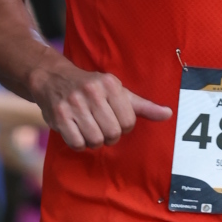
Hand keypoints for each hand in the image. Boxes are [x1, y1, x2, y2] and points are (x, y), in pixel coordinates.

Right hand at [33, 54, 170, 149]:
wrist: (52, 78)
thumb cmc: (91, 88)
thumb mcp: (118, 92)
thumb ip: (143, 106)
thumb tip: (168, 114)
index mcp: (110, 84)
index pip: (128, 121)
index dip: (124, 127)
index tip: (115, 120)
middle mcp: (92, 92)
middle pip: (112, 133)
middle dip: (109, 136)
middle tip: (102, 127)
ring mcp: (74, 104)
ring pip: (95, 140)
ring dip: (94, 141)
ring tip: (89, 129)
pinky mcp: (59, 116)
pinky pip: (77, 143)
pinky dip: (79, 143)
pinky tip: (77, 132)